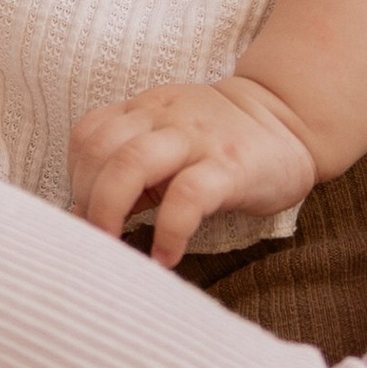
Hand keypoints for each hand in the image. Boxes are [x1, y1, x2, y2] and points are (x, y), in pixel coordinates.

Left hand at [67, 74, 316, 267]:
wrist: (290, 119)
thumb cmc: (221, 141)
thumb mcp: (168, 141)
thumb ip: (129, 171)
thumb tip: (80, 219)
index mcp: (144, 111)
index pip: (88, 135)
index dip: (76, 177)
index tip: (86, 214)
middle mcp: (163, 118)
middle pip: (100, 148)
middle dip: (86, 199)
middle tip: (95, 239)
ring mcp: (197, 140)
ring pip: (132, 163)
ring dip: (110, 210)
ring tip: (115, 248)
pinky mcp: (229, 167)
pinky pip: (187, 196)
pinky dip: (168, 231)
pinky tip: (165, 257)